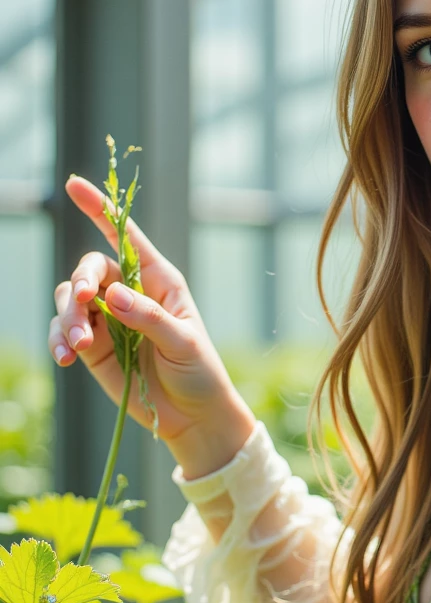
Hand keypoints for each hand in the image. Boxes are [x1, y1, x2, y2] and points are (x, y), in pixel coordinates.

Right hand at [49, 175, 255, 479]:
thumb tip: (111, 296)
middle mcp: (129, 292)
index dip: (101, 209)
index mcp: (159, 280)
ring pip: (70, 299)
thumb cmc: (199, 373)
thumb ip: (149, 318)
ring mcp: (107, 319)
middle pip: (89, 269)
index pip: (126, 237)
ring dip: (68, 318)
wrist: (192, 417)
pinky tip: (65, 358)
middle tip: (84, 301)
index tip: (74, 185)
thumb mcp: (184, 343)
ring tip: (78, 348)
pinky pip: (64, 331)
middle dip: (81, 282)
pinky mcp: (93, 346)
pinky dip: (59, 340)